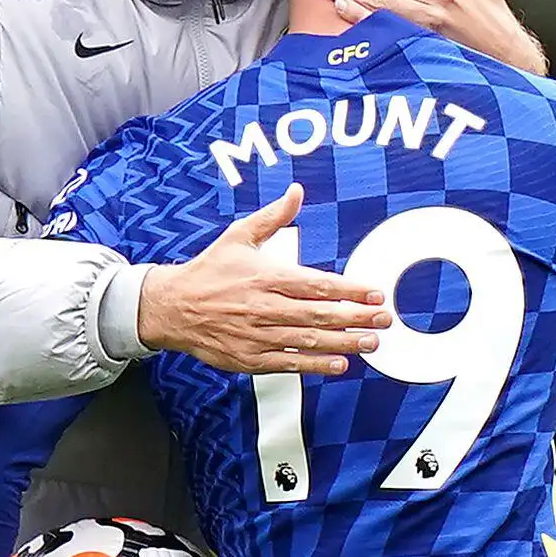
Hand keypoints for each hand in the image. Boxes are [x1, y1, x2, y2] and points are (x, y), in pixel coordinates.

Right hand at [136, 184, 388, 374]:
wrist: (171, 307)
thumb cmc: (208, 271)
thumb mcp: (238, 236)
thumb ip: (273, 217)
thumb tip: (296, 191)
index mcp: (266, 276)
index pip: (317, 284)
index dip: (349, 290)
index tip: (374, 294)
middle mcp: (264, 307)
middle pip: (319, 314)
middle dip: (356, 318)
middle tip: (384, 321)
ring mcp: (257, 335)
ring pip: (308, 340)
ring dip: (343, 343)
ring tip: (371, 344)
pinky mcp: (249, 358)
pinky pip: (288, 363)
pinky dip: (315, 365)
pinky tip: (339, 364)